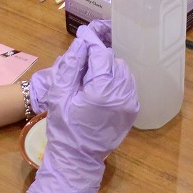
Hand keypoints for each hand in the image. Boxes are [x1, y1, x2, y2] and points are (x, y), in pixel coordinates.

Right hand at [28, 27, 137, 192]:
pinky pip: (127, 84)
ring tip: (91, 75)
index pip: (101, 55)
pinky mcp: (132, 109)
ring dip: (108, 68)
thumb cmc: (64, 127)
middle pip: (113, 61)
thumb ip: (71, 66)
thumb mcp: (59, 95)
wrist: (77, 159)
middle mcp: (122, 94)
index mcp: (103, 90)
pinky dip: (115, 80)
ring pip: (122, 71)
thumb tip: (82, 41)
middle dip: (99, 57)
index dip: (91, 43)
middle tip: (83, 61)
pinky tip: (101, 86)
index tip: (84, 33)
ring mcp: (130, 102)